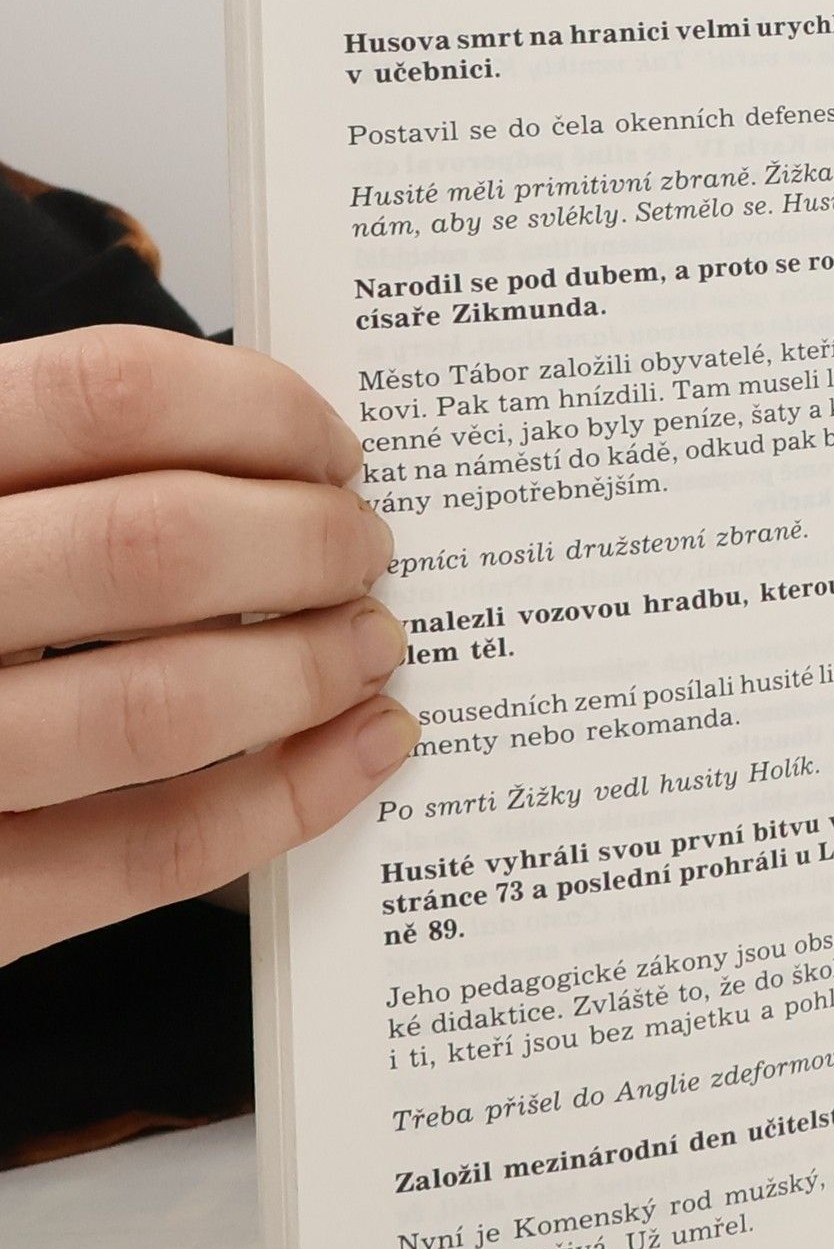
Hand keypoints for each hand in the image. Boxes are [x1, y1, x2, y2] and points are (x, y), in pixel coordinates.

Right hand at [0, 324, 414, 964]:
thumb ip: (49, 471)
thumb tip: (263, 455)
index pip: (107, 398)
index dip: (258, 414)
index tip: (332, 448)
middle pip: (153, 546)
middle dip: (307, 543)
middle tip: (365, 548)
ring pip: (161, 705)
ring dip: (308, 670)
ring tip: (370, 645)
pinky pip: (151, 851)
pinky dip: (287, 798)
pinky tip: (360, 751)